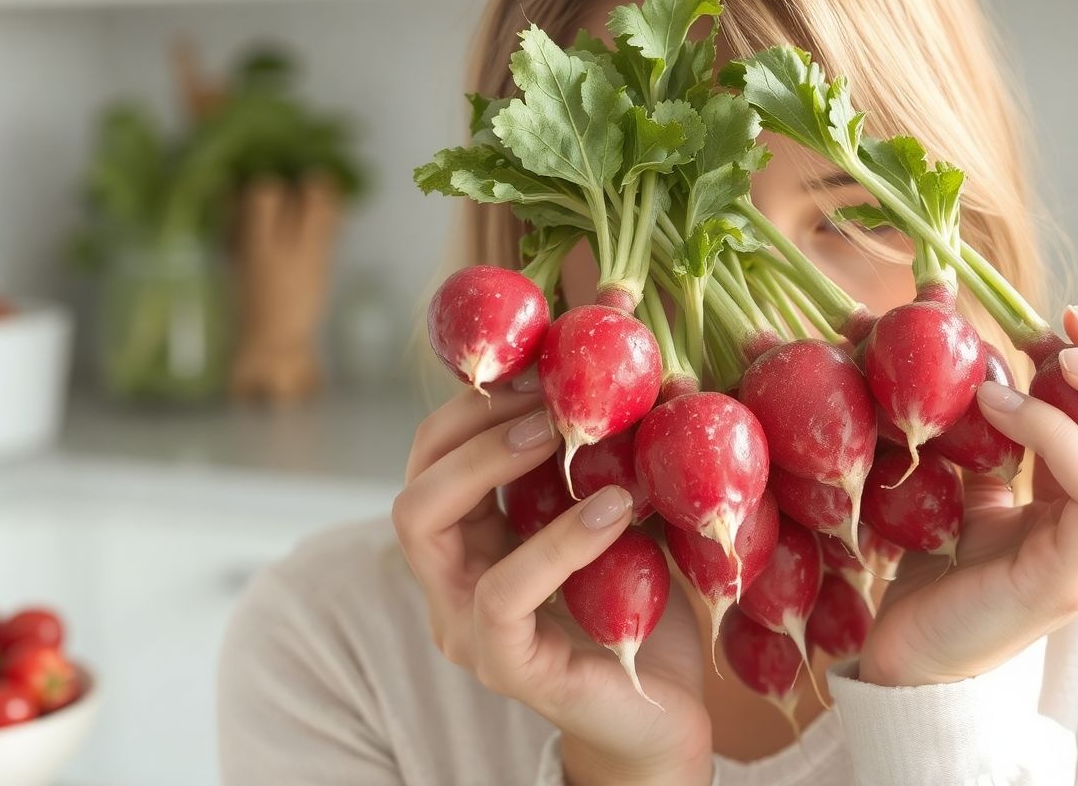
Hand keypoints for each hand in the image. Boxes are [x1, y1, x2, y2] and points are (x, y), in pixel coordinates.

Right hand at [392, 373, 713, 785]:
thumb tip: (641, 368)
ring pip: (428, 526)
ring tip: (567, 435)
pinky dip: (555, 541)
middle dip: (469, 426)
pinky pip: (501, 592)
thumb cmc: (640, 606)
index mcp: (469, 541)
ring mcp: (465, 626)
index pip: (432, 458)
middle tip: (545, 400)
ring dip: (492, 463)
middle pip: (410, 482)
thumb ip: (603, 458)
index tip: (538, 366)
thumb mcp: (615, 514)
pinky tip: (614, 508)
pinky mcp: (504, 664)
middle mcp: (450, 581)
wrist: (667, 710)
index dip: (474, 404)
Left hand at [859, 304, 1077, 687]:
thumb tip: (979, 342)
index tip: (1066, 319)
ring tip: (1041, 360)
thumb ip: (1000, 422)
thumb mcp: (982, 475)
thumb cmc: (947, 560)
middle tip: (1072, 330)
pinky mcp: (1074, 576)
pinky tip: (993, 404)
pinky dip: (1052, 429)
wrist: (911, 642)